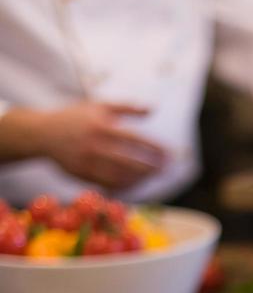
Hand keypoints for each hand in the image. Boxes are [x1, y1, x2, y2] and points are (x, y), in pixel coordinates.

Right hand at [21, 102, 166, 189]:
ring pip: (120, 178)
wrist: (43, 133)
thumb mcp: (99, 106)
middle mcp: (94, 146)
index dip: (154, 149)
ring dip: (139, 180)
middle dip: (151, 168)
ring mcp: (87, 163)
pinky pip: (107, 185)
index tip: (170, 154)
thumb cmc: (76, 117)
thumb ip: (127, 107)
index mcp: (101, 126)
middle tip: (165, 170)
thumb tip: (154, 109)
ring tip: (151, 177)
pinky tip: (134, 184)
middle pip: (130, 163)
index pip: (135, 140)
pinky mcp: (81, 175)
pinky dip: (123, 186)